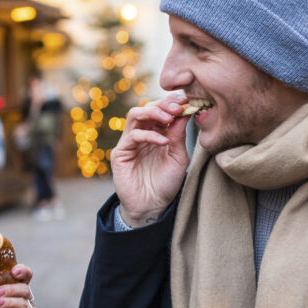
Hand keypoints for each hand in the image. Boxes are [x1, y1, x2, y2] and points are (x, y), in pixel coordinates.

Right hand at [111, 93, 190, 226]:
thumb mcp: (179, 157)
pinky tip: (163, 142)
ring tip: (169, 118)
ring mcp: (130, 142)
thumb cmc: (167, 183)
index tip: (186, 101)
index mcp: (157, 133)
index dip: (171, 103)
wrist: (153, 206)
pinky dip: (149, 135)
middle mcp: (142, 134)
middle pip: (147, 107)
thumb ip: (179, 136)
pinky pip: (133, 135)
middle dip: (163, 105)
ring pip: (135, 114)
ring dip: (153, 112)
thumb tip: (184, 112)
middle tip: (178, 108)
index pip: (161, 110)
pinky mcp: (121, 152)